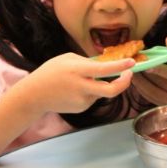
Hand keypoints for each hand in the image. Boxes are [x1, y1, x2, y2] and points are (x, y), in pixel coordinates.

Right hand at [14, 53, 134, 113]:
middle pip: (111, 90)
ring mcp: (82, 100)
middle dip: (125, 83)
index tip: (132, 62)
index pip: (104, 69)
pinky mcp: (82, 108)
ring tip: (83, 80)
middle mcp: (81, 87)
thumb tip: (107, 66)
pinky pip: (94, 97)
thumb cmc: (51, 72)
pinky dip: (91, 91)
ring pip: (102, 91)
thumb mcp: (68, 59)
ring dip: (101, 84)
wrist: (34, 95)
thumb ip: (88, 62)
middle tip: (129, 74)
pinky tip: (75, 89)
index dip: (120, 67)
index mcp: (78, 71)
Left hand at [131, 37, 166, 104]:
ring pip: (152, 93)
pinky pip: (151, 98)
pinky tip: (136, 81)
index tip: (146, 64)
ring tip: (131, 73)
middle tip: (133, 65)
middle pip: (159, 84)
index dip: (158, 69)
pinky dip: (142, 89)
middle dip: (145, 74)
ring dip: (140, 83)